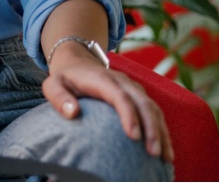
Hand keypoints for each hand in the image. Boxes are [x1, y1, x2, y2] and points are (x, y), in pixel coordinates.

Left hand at [44, 47, 173, 162]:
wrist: (78, 61)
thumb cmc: (65, 78)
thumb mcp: (53, 84)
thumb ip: (58, 97)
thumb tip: (73, 113)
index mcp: (102, 79)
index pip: (120, 96)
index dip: (129, 115)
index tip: (133, 137)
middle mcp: (122, 82)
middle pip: (143, 103)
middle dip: (151, 128)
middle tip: (153, 153)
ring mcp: (133, 88)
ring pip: (153, 108)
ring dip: (161, 132)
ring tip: (164, 157)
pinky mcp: (138, 96)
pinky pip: (154, 112)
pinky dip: (162, 130)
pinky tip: (165, 149)